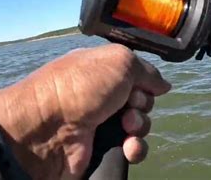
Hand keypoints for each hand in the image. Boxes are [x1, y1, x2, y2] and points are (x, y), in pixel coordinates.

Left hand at [0, 44, 170, 179]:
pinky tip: (128, 147)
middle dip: (143, 103)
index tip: (142, 84)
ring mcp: (102, 122)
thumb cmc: (81, 86)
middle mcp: (102, 94)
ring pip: (140, 124)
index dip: (144, 79)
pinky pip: (133, 148)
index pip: (136, 73)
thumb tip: (163, 85)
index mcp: (102, 70)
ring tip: (126, 127)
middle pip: (141, 99)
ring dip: (140, 126)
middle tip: (128, 105)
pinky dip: (135, 148)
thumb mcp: (119, 61)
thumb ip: (147, 70)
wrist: (47, 128)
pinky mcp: (104, 148)